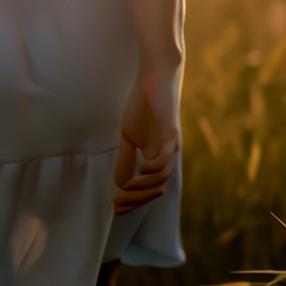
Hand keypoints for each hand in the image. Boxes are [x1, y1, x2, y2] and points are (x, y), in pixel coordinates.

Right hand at [114, 72, 177, 214]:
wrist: (153, 78)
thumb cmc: (142, 105)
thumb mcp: (129, 136)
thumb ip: (126, 158)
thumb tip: (120, 183)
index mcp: (158, 157)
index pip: (150, 189)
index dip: (134, 201)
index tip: (115, 208)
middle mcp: (167, 155)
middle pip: (157, 189)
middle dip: (138, 201)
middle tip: (118, 206)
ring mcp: (170, 145)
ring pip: (162, 178)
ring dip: (144, 188)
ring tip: (126, 188)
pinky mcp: (170, 133)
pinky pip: (166, 158)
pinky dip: (153, 168)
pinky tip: (141, 169)